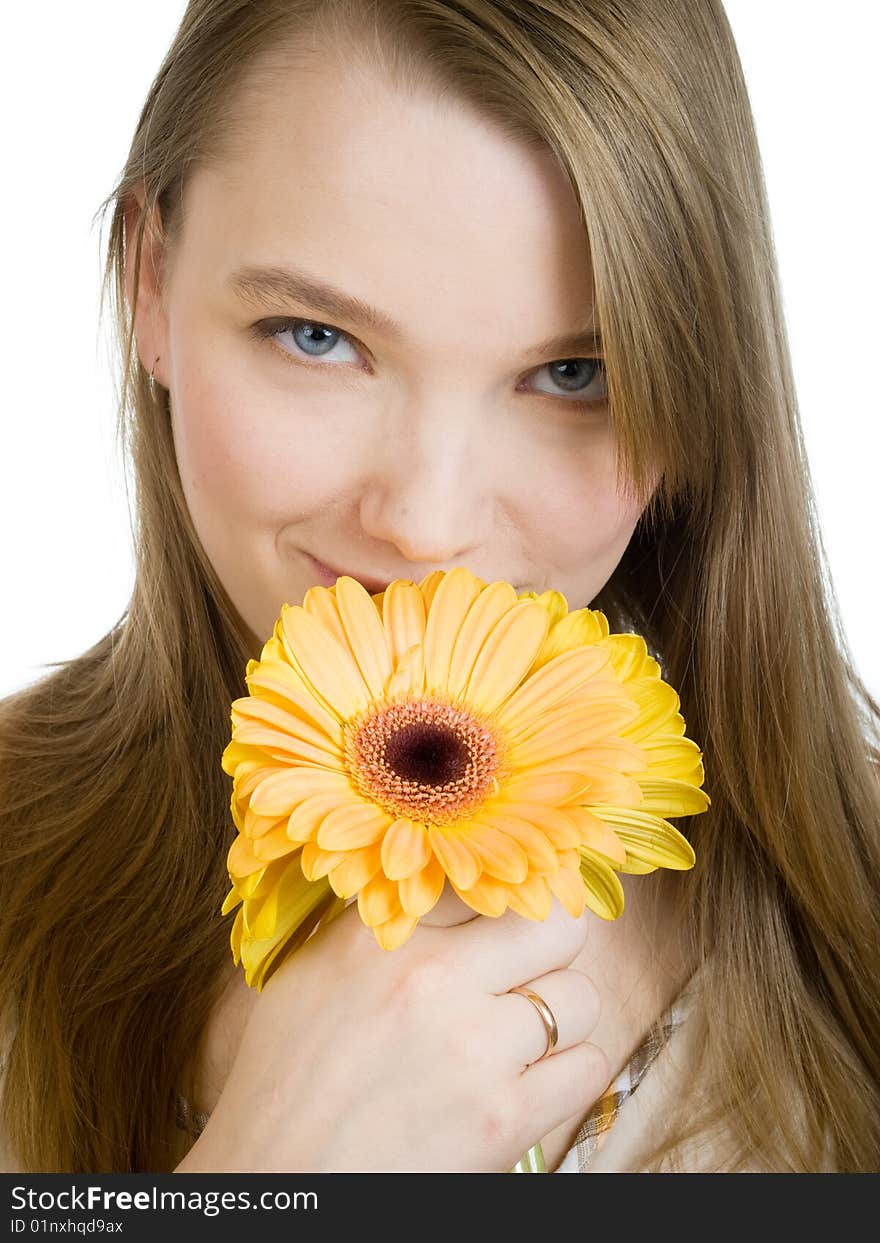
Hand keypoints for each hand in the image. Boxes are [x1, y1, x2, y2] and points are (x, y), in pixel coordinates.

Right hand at [175, 887, 607, 1171]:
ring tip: (524, 1035)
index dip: (500, 902)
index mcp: (383, 936)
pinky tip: (533, 1080)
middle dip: (552, 948)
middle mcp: (434, 979)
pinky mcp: (504, 1118)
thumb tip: (434, 891)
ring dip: (561, 1016)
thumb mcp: (310, 974)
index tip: (503, 920)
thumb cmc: (284, 1083)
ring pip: (581, 997)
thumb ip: (374, 926)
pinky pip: (588, 1066)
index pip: (486, 881)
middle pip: (558, 926)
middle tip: (532, 969)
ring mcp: (475, 1048)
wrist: (279, 1185)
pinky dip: (570, 1072)